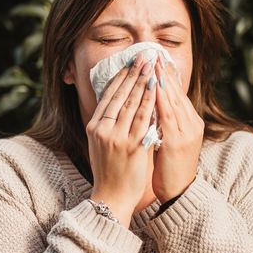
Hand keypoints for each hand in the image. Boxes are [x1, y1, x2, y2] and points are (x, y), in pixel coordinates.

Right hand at [86, 52, 158, 223]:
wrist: (111, 197)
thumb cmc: (110, 171)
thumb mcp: (101, 144)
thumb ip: (109, 124)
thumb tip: (118, 102)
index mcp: (95, 126)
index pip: (108, 95)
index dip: (120, 76)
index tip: (130, 62)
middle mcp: (103, 129)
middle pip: (120, 95)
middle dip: (134, 73)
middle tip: (144, 56)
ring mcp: (117, 137)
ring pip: (132, 104)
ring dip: (144, 82)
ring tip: (152, 66)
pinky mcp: (132, 146)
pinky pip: (143, 119)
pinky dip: (151, 102)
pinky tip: (157, 89)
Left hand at [151, 58, 204, 202]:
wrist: (179, 193)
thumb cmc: (170, 168)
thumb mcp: (169, 140)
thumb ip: (164, 122)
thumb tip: (151, 104)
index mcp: (190, 122)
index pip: (178, 93)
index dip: (167, 76)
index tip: (156, 59)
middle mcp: (191, 124)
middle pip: (177, 92)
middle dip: (164, 72)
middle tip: (153, 53)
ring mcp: (186, 132)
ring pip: (173, 100)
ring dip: (162, 81)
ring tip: (153, 64)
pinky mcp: (178, 141)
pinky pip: (168, 116)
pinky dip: (161, 100)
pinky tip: (153, 88)